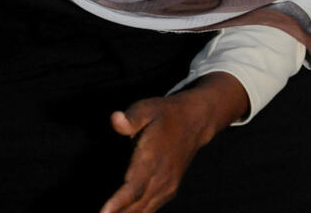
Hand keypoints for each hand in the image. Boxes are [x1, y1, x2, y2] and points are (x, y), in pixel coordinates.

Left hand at [101, 74, 246, 212]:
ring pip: (143, 211)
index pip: (134, 187)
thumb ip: (131, 118)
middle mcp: (161, 177)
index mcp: (152, 159)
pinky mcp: (168, 191)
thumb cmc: (165, 115)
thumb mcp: (147, 109)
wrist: (194, 122)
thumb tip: (116, 119)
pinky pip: (149, 209)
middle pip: (136, 206)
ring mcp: (167, 187)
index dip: (118, 203)